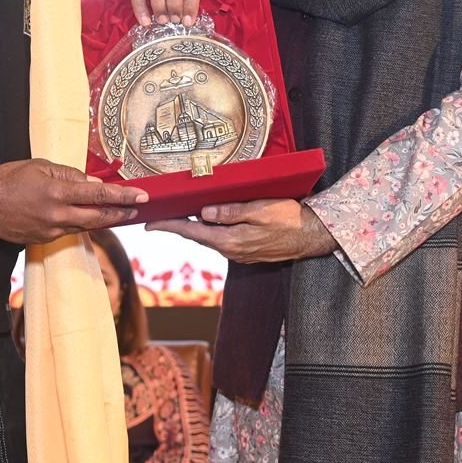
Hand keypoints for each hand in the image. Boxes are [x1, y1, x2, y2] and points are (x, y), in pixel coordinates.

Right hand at [0, 159, 147, 243]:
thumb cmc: (10, 179)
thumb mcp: (41, 166)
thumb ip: (70, 175)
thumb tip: (94, 184)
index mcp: (58, 192)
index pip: (99, 195)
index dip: (123, 196)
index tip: (141, 196)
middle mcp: (58, 215)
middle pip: (99, 217)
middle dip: (121, 213)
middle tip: (136, 209)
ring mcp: (51, 230)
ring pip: (86, 226)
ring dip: (104, 220)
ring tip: (118, 213)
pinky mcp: (43, 239)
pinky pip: (69, 231)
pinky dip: (81, 223)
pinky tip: (87, 218)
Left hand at [146, 199, 334, 263]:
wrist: (311, 236)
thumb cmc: (288, 218)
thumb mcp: (259, 210)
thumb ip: (231, 212)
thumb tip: (203, 212)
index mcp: (231, 240)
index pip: (192, 232)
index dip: (169, 226)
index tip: (150, 224)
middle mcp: (231, 250)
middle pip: (197, 236)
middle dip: (177, 225)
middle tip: (158, 215)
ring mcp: (239, 253)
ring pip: (208, 238)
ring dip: (193, 227)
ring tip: (177, 213)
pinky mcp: (246, 251)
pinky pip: (221, 239)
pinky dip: (209, 230)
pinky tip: (206, 220)